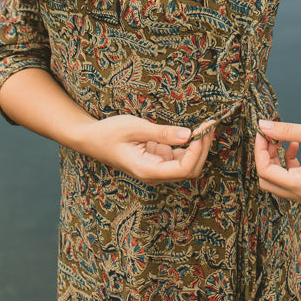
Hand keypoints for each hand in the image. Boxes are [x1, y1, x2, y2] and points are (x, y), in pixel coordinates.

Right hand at [79, 114, 215, 183]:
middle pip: (189, 169)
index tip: (202, 130)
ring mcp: (156, 168)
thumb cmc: (109, 133)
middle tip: (209, 126)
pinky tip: (192, 131)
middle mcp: (154, 174)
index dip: (197, 151)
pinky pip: (177, 157)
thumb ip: (162, 133)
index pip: (183, 169)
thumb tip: (188, 135)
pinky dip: (187, 145)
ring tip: (204, 126)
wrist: (92, 138)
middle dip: (202, 149)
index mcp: (148, 170)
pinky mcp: (156, 160)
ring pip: (185, 164)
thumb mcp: (136, 128)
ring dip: (197, 147)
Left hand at [254, 119, 300, 205]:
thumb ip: (287, 131)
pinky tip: (297, 146)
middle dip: (265, 157)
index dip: (259, 150)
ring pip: (280, 182)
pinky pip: (292, 182)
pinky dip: (289, 165)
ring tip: (287, 139)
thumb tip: (263, 125)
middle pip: (268, 182)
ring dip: (277, 160)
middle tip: (270, 136)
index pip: (266, 172)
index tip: (262, 131)